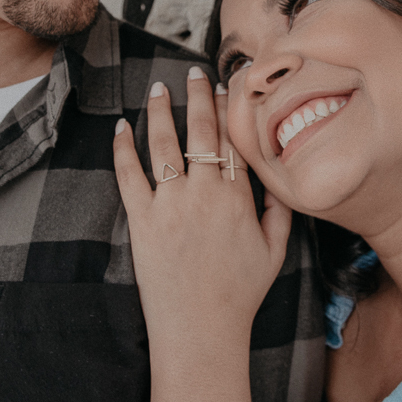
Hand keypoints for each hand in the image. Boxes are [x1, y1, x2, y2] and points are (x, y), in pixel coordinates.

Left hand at [114, 67, 292, 346]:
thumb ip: (279, 212)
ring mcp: (171, 204)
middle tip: (194, 72)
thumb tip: (279, 182)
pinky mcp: (142, 220)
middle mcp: (205, 193)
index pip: (234, 140)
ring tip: (159, 89)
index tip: (226, 87)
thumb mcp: (275, 252)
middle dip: (198, 97)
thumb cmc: (240, 294)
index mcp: (239, 198)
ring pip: (164, 144)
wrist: (200, 329)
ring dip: (161, 111)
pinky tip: (121, 127)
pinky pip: (129, 175)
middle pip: (201, 132)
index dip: (230, 110)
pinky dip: (123, 148)